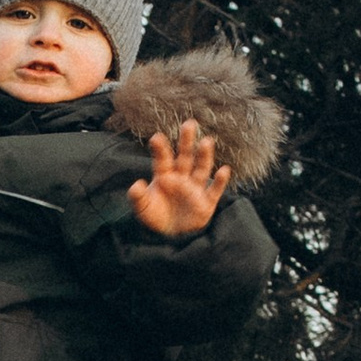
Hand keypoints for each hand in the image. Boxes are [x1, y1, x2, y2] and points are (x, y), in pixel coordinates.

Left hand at [126, 117, 230, 238]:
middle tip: (189, 124)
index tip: (156, 137)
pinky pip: (214, 190)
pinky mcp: (206, 202)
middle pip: (185, 157)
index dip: (160, 149)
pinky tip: (224, 170)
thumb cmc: (156, 217)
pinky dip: (220, 181)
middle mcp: (181, 178)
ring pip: (201, 169)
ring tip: (207, 141)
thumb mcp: (142, 208)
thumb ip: (137, 197)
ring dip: (204, 156)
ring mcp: (195, 189)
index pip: (163, 159)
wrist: (170, 236)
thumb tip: (136, 185)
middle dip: (187, 141)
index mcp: (165, 176)